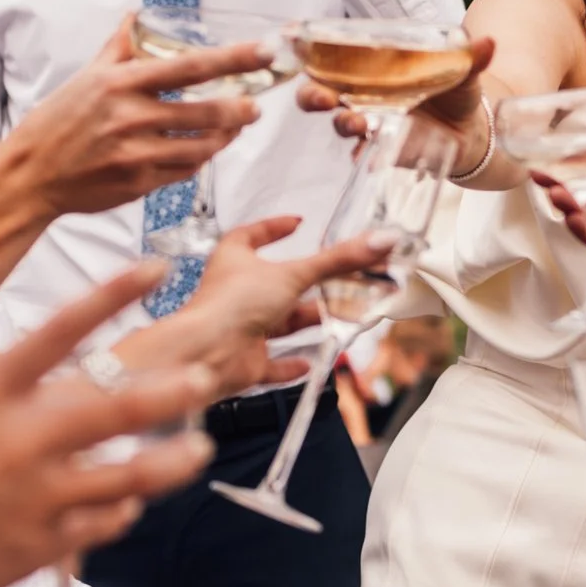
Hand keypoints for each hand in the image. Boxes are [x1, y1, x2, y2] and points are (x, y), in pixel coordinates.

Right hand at [0, 264, 219, 586]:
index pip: (60, 330)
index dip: (111, 295)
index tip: (154, 269)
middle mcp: (16, 440)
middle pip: (117, 405)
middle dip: (168, 390)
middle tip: (201, 379)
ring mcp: (35, 497)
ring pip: (131, 472)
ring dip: (172, 461)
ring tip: (198, 451)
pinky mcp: (41, 549)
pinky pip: (103, 523)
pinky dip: (120, 512)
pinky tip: (129, 506)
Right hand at [5, 21, 270, 215]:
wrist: (31, 175)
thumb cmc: (57, 123)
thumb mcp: (86, 77)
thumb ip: (118, 47)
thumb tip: (136, 16)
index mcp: (121, 84)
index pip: (189, 66)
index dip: (232, 58)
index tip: (262, 52)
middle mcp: (130, 117)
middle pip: (205, 111)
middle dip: (239, 108)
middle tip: (254, 105)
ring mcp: (136, 154)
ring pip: (200, 146)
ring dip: (224, 138)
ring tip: (233, 128)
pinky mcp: (138, 184)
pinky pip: (183, 171)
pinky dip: (198, 160)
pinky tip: (202, 150)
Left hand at [124, 216, 398, 397]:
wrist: (205, 356)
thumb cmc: (230, 306)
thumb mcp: (293, 274)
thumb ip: (338, 261)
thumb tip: (380, 240)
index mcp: (235, 260)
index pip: (253, 235)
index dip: (274, 227)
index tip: (296, 223)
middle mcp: (237, 293)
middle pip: (279, 283)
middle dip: (311, 282)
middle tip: (344, 276)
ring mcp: (241, 328)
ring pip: (281, 322)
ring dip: (309, 320)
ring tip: (344, 314)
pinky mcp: (246, 361)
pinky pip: (271, 363)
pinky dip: (291, 364)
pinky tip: (311, 362)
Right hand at [294, 35, 497, 152]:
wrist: (472, 128)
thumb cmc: (455, 89)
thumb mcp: (463, 69)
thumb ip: (471, 56)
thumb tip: (488, 42)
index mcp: (369, 67)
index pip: (328, 53)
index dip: (305, 46)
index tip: (290, 35)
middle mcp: (361, 94)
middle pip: (319, 93)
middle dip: (312, 95)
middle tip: (322, 97)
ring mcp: (371, 123)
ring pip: (341, 124)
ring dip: (342, 123)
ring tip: (353, 123)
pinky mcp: (385, 149)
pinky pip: (367, 155)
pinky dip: (368, 156)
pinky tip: (372, 157)